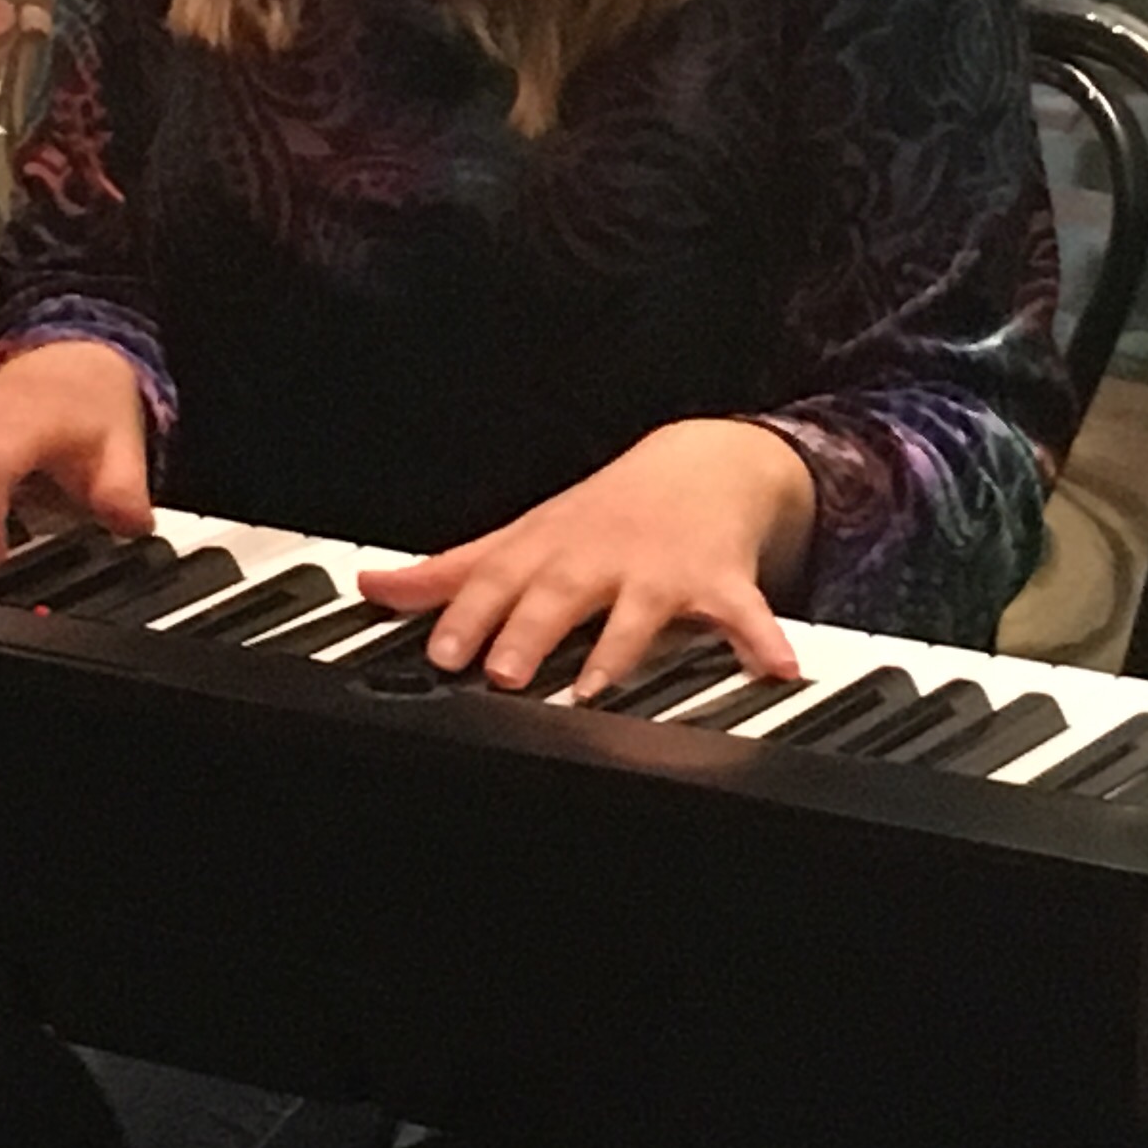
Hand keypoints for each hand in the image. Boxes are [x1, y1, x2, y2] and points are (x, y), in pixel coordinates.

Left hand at [357, 418, 817, 699]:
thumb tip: (372, 588)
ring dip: (622, 647)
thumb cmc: (600, 515)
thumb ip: (450, 572)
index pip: (498, 581)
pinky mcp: (720, 584)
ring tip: (602, 686)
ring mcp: (660, 571)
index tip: (442, 651)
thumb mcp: (522, 538)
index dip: (467, 615)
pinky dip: (760, 640)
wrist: (704, 461)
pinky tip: (776, 667)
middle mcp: (599, 559)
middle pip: (560, 595)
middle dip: (531, 629)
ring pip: (640, 610)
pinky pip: (744, 615)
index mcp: (548, 550)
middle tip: (505, 673)